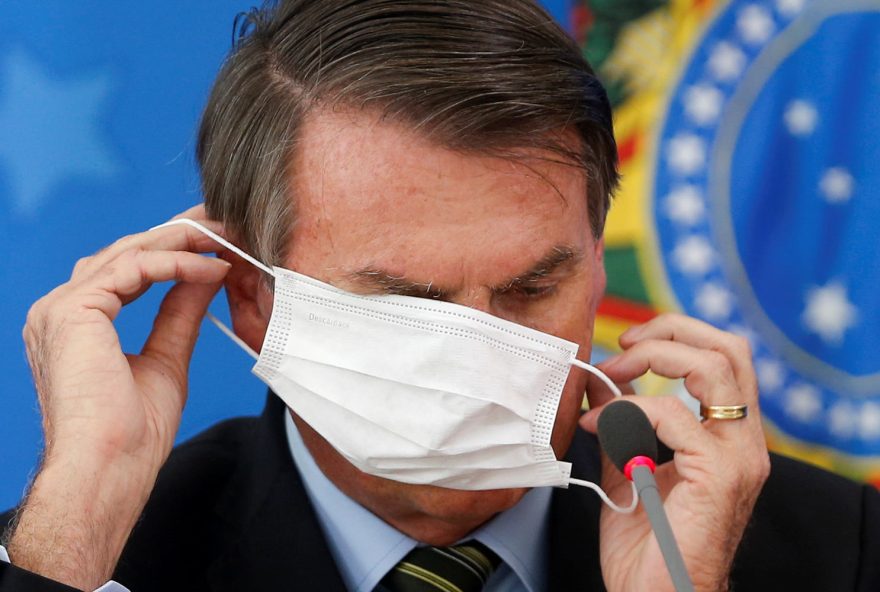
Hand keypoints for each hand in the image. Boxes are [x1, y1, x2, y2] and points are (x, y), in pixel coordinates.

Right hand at [7, 205, 229, 589]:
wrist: (109, 470)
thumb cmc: (132, 434)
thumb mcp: (167, 358)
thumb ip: (180, 312)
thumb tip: (206, 276)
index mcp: (77, 324)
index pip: (126, 269)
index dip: (173, 252)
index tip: (215, 245)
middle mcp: (60, 310)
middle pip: (124, 252)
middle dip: (178, 235)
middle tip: (222, 224)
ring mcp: (59, 308)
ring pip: (128, 252)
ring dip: (181, 241)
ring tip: (223, 237)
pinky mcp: (72, 311)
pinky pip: (132, 269)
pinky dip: (175, 264)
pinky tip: (210, 267)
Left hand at [580, 313, 769, 591]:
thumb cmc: (647, 544)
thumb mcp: (628, 466)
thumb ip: (621, 423)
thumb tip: (601, 382)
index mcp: (728, 437)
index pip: (723, 358)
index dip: (674, 336)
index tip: (624, 348)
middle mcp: (744, 442)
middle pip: (729, 349)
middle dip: (671, 331)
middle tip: (624, 346)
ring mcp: (738, 457)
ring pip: (716, 368)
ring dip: (655, 358)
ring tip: (612, 372)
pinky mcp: (719, 475)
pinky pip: (673, 415)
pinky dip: (628, 410)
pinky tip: (598, 425)